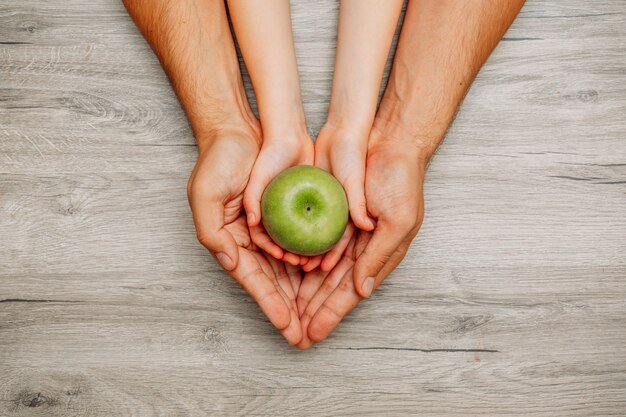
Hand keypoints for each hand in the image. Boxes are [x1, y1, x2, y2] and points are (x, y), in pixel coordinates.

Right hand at [187, 126, 301, 344]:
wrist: (246, 128)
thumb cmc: (220, 160)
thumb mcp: (206, 196)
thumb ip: (212, 232)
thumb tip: (230, 263)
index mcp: (231, 241)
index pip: (253, 280)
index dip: (270, 304)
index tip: (287, 326)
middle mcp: (253, 240)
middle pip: (274, 282)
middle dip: (289, 310)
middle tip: (304, 335)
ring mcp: (275, 227)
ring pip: (292, 268)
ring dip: (303, 292)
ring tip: (317, 315)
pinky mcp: (293, 212)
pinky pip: (305, 241)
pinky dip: (315, 259)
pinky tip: (326, 276)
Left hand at [296, 124, 427, 346]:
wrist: (386, 139)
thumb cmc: (400, 179)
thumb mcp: (398, 220)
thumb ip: (379, 255)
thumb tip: (361, 291)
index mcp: (380, 252)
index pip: (352, 291)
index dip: (333, 312)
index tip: (314, 333)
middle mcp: (361, 246)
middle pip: (332, 285)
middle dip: (316, 309)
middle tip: (296, 332)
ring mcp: (343, 230)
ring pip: (320, 268)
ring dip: (306, 290)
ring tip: (290, 310)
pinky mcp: (329, 212)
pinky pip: (313, 241)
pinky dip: (301, 258)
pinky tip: (289, 274)